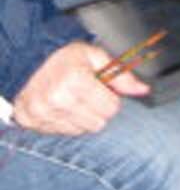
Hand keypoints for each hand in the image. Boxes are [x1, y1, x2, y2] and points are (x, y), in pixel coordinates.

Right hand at [12, 41, 149, 135]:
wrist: (26, 61)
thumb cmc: (65, 58)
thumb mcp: (95, 56)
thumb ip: (121, 74)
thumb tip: (143, 90)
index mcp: (76, 79)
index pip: (111, 108)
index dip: (110, 97)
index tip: (101, 88)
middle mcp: (57, 99)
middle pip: (98, 122)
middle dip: (98, 109)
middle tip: (87, 94)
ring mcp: (42, 112)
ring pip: (81, 130)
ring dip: (82, 117)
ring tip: (73, 99)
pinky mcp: (31, 121)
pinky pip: (62, 133)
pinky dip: (65, 122)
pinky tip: (60, 107)